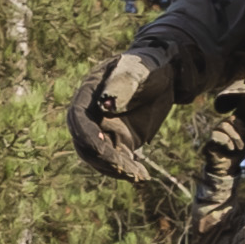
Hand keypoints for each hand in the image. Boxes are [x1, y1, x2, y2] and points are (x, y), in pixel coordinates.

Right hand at [69, 44, 168, 187]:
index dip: (87, 135)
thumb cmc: (149, 67)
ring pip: (100, 157)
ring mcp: (105, 130)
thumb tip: (105, 106)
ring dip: (115, 169)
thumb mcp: (139, 72)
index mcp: (89, 94)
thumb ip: (123, 84)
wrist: (165, 74)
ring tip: (137, 175)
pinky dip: (128, 170)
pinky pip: (118, 160)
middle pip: (85, 143)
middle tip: (123, 168)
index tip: (102, 146)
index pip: (79, 119)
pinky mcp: (121, 141)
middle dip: (102, 158)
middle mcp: (91, 115)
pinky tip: (143, 176)